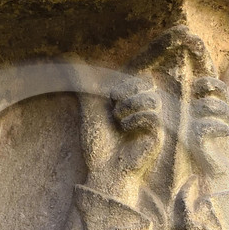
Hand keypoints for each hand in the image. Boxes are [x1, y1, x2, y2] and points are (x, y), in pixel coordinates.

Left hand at [81, 76, 165, 200]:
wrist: (103, 171)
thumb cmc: (98, 145)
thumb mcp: (89, 109)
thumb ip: (85, 84)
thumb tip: (72, 58)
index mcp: (132, 103)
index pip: (137, 77)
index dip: (130, 76)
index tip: (117, 89)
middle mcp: (145, 111)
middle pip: (146, 83)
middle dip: (127, 90)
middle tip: (113, 107)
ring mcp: (152, 123)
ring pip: (152, 98)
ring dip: (131, 104)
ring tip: (118, 118)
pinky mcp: (157, 136)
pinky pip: (154, 115)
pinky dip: (137, 118)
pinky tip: (127, 128)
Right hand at [185, 61, 228, 192]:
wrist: (227, 172)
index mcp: (198, 105)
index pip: (200, 83)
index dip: (215, 84)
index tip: (226, 96)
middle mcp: (189, 113)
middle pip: (202, 88)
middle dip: (220, 95)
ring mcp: (188, 126)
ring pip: (208, 104)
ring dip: (226, 114)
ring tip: (228, 127)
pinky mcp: (191, 140)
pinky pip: (206, 124)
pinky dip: (221, 128)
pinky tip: (224, 135)